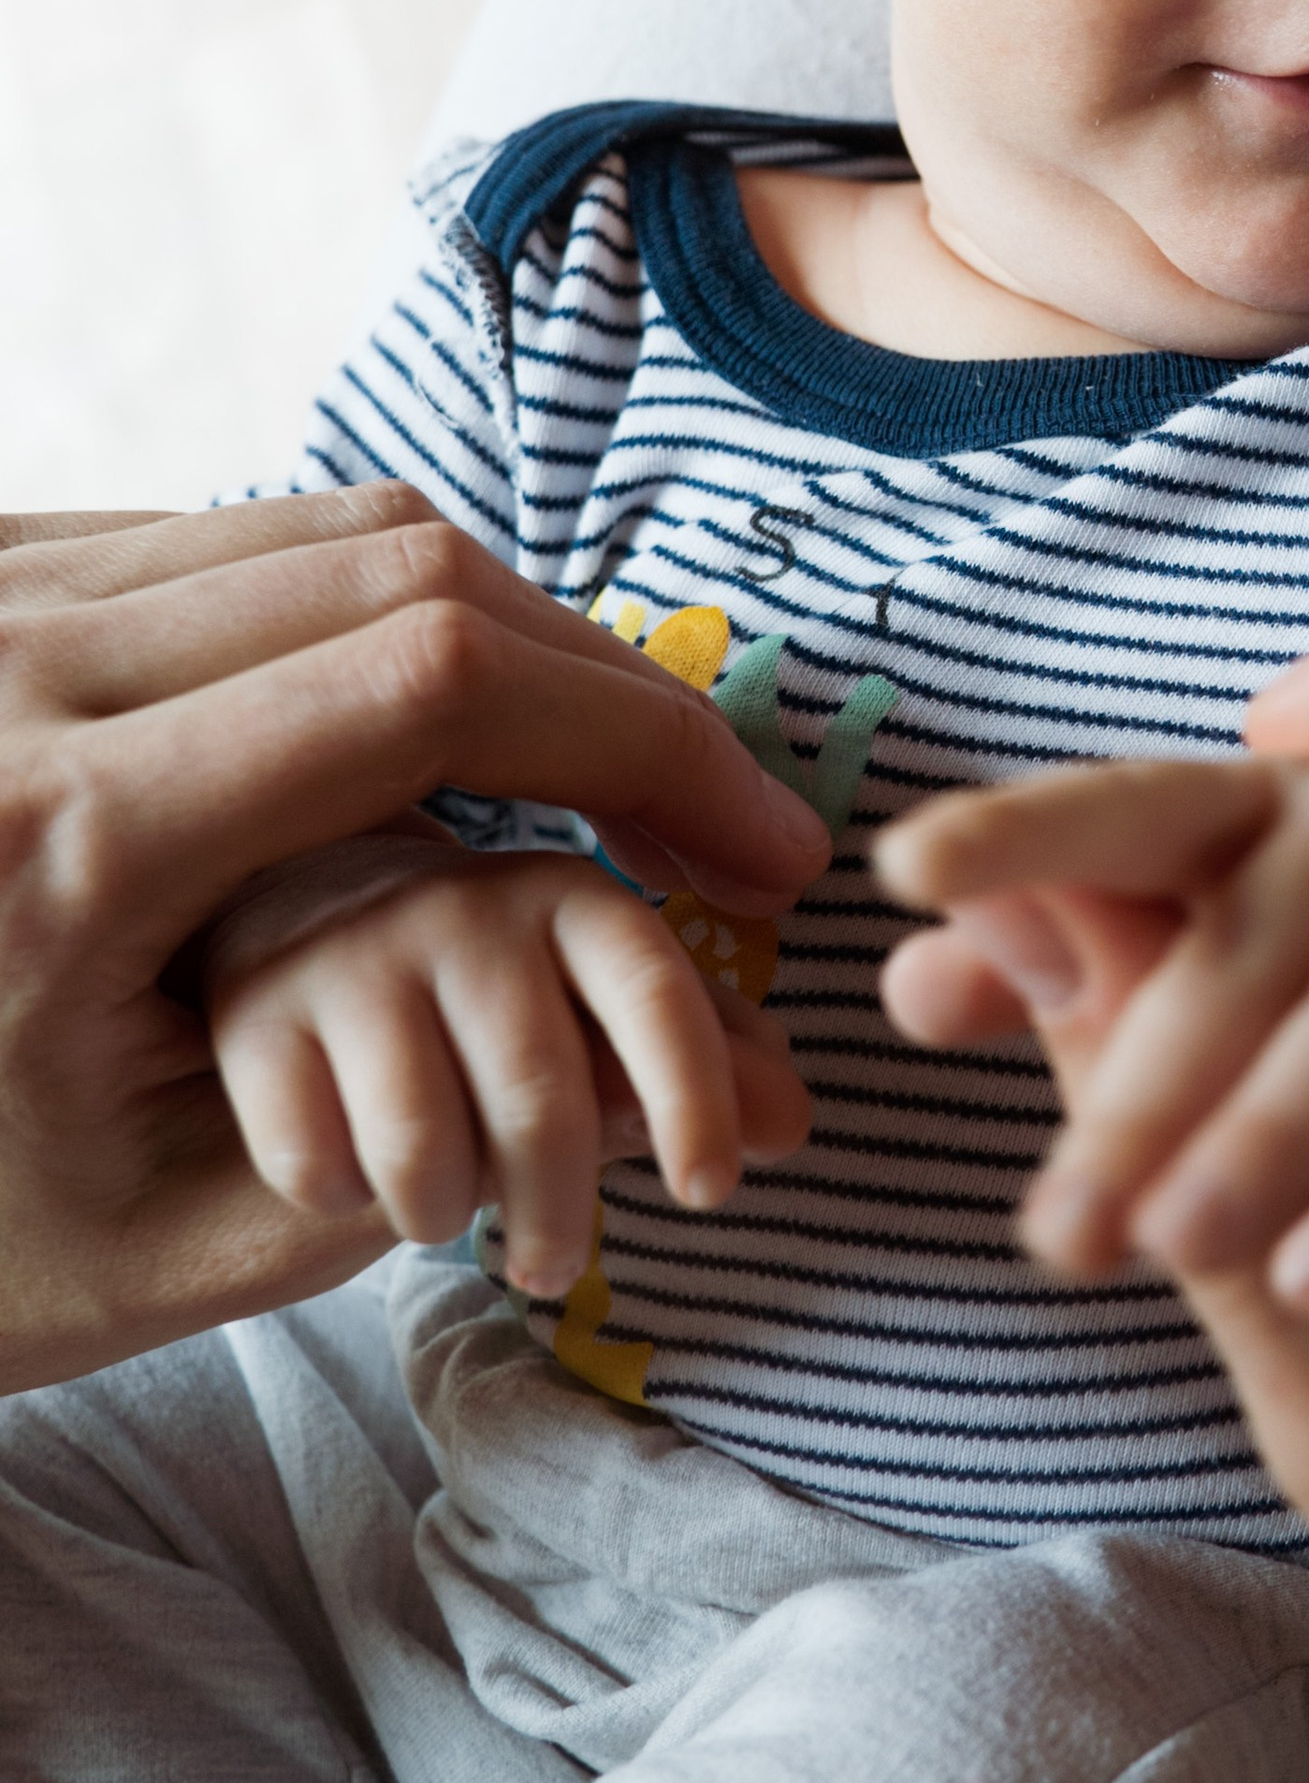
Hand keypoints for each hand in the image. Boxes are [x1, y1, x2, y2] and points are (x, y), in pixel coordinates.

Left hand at [0, 494, 830, 1394]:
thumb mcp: (167, 1249)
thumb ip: (412, 1128)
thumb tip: (615, 998)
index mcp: (63, 841)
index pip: (436, 685)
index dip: (645, 740)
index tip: (759, 850)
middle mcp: (8, 668)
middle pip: (407, 572)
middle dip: (609, 683)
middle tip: (722, 816)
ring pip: (325, 533)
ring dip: (509, 642)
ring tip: (609, 776)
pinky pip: (226, 547)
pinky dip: (375, 621)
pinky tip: (441, 741)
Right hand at [207, 839, 811, 1301]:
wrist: (298, 914)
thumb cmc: (484, 989)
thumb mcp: (598, 1013)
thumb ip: (700, 1064)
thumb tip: (793, 1124)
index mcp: (573, 896)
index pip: (657, 992)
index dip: (694, 1098)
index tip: (710, 1196)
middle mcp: (463, 903)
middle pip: (541, 1100)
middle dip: (562, 1214)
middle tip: (556, 1267)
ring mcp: (348, 952)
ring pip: (425, 1148)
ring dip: (446, 1215)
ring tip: (446, 1210)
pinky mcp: (252, 1011)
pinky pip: (317, 1162)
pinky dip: (345, 1199)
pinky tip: (351, 1172)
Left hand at [875, 747, 1308, 1310]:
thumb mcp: (1233, 964)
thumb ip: (1082, 978)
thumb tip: (917, 982)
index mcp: (1269, 802)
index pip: (1125, 812)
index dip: (1019, 834)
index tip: (905, 869)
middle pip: (1234, 949)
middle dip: (1134, 1094)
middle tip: (1053, 1239)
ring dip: (1260, 1135)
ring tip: (1170, 1250)